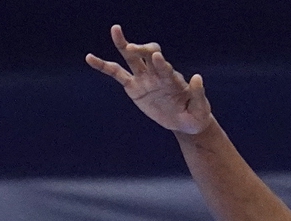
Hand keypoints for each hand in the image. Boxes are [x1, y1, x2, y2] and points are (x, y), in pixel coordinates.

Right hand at [86, 25, 214, 134]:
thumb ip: (199, 93)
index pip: (164, 66)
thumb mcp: (200, 109)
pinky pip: (116, 74)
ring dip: (123, 44)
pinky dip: (103, 66)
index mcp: (172, 79)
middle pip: (147, 55)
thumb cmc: (195, 115)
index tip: (158, 58)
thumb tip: (196, 77)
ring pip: (131, 58)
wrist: (185, 121)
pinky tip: (89, 58)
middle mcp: (157, 74)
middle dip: (141, 49)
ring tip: (116, 29)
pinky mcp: (133, 87)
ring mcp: (144, 79)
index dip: (161, 62)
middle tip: (132, 48)